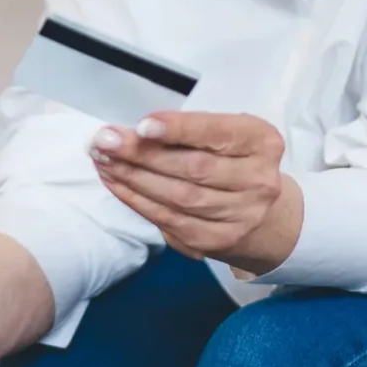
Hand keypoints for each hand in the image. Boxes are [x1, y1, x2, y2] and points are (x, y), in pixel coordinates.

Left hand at [89, 111, 301, 274]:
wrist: (263, 214)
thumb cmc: (233, 161)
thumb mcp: (225, 134)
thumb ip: (188, 131)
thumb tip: (133, 132)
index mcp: (262, 142)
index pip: (217, 133)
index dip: (179, 129)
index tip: (143, 125)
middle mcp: (259, 181)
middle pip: (193, 168)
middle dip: (143, 154)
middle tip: (105, 142)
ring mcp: (240, 216)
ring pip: (178, 197)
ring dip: (133, 178)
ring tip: (103, 160)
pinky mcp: (216, 240)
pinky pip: (169, 220)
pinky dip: (137, 201)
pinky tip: (116, 183)